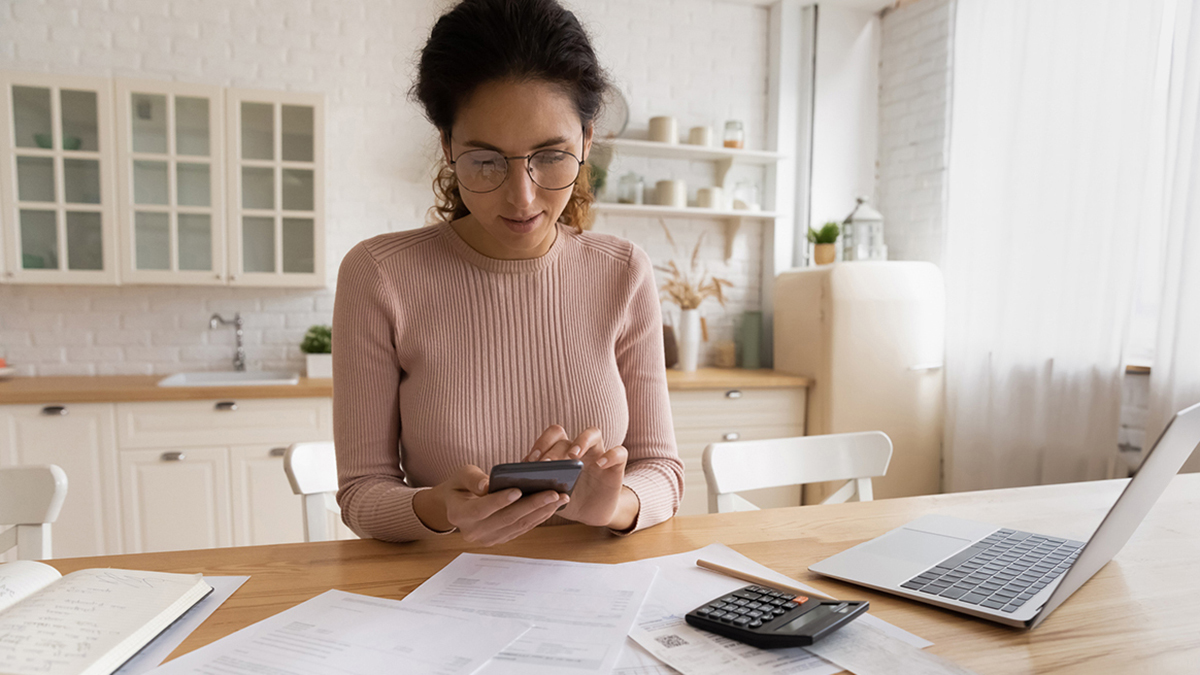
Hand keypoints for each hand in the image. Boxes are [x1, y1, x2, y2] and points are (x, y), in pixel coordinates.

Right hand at [412, 464, 568, 545]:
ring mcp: (489, 539)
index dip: (499, 501)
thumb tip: (487, 485)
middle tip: (553, 493)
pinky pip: (523, 529)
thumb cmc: (460, 486)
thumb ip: (472, 479)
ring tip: (560, 498)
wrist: (456, 506)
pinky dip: (539, 517)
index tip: (518, 490)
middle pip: (506, 519)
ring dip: (541, 512)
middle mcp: (474, 532)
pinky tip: (553, 506)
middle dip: (532, 505)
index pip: (480, 510)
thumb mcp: (460, 476)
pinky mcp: (501, 539)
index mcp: (459, 515)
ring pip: (518, 525)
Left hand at [526, 425, 638, 529]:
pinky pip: (619, 453)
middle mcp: (579, 449)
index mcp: (560, 452)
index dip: (541, 444)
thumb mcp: (551, 494)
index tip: (531, 460)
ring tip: (574, 456)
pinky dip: (611, 455)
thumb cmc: (567, 500)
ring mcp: (598, 454)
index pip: (551, 436)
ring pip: (593, 433)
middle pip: (567, 437)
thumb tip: (519, 480)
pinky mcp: (615, 466)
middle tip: (546, 465)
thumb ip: (538, 485)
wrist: (590, 515)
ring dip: (582, 441)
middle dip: (554, 450)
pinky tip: (601, 465)